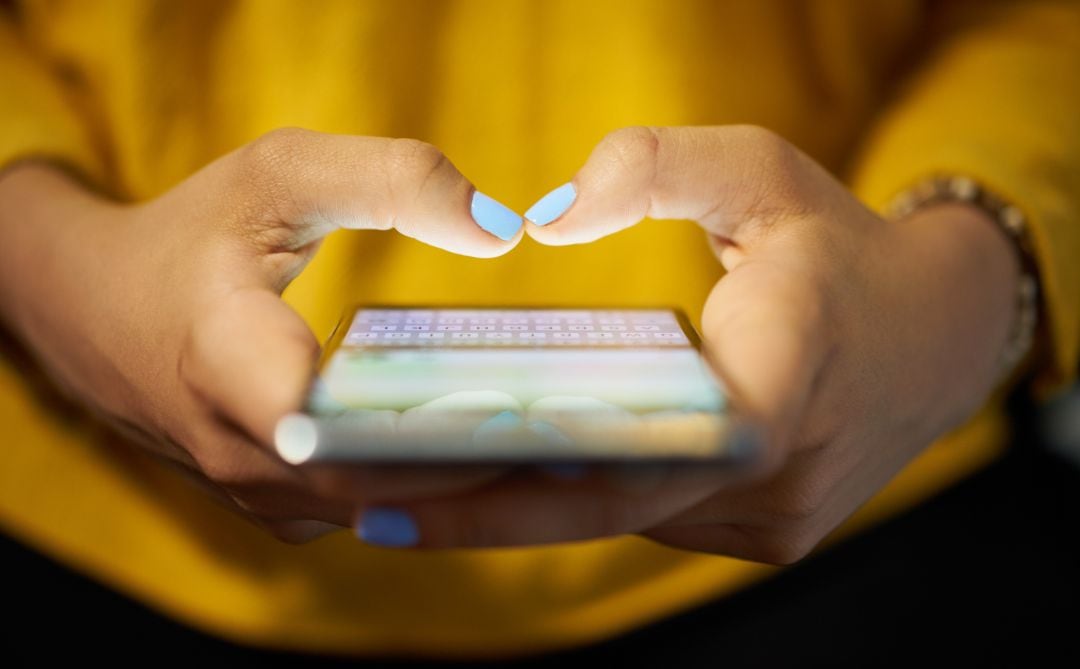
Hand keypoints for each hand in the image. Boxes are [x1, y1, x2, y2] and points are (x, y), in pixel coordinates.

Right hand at [0, 128, 524, 542]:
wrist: (95, 309)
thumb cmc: (192, 234)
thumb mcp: (279, 174)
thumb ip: (391, 180)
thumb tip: (502, 230)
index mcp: (227, 363)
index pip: (339, 430)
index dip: (437, 431)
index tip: (528, 413)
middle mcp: (238, 452)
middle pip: (380, 484)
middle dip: (481, 464)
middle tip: (587, 435)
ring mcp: (255, 492)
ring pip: (380, 510)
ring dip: (464, 484)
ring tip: (561, 446)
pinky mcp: (275, 504)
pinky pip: (365, 510)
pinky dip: (428, 488)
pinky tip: (494, 452)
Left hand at [355, 126, 1020, 562]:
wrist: (936, 336)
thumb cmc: (838, 248)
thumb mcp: (761, 171)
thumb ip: (656, 167)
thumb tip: (546, 216)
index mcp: (781, 377)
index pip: (640, 451)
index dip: (520, 481)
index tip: (410, 490)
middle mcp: (778, 474)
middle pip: (607, 506)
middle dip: (484, 509)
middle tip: (365, 504)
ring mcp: (774, 519)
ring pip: (625, 520)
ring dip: (526, 508)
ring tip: (411, 491)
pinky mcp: (766, 533)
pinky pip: (653, 518)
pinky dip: (581, 501)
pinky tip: (506, 479)